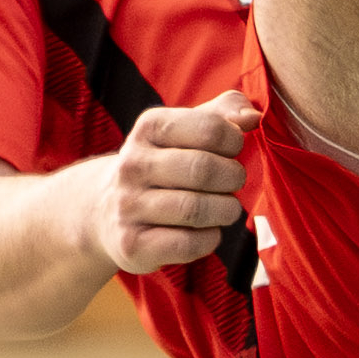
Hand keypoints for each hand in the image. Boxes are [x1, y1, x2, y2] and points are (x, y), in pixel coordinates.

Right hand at [84, 91, 260, 273]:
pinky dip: (209, 239)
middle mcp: (133, 164)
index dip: (235, 141)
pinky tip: (208, 231)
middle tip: (236, 183)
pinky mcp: (131, 244)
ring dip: (225, 210)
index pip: (209, 128)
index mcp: (149, 127)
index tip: (236, 151)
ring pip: (195, 209)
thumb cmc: (164, 163)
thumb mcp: (186, 129)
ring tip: (227, 208)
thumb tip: (252, 118)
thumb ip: (223, 113)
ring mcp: (128, 205)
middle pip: (203, 169)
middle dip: (233, 178)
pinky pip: (187, 244)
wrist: (105, 210)